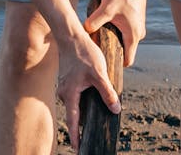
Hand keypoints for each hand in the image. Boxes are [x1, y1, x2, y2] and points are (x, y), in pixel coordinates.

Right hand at [57, 31, 121, 150]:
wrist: (72, 37)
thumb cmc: (85, 54)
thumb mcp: (99, 74)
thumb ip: (107, 93)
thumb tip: (115, 109)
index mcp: (70, 95)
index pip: (73, 121)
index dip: (76, 136)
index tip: (78, 148)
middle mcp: (65, 93)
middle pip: (74, 115)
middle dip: (81, 127)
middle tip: (87, 140)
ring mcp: (65, 87)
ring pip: (76, 104)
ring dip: (83, 113)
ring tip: (92, 124)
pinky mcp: (69, 80)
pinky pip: (76, 96)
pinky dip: (83, 101)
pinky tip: (92, 101)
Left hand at [84, 0, 148, 65]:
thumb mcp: (106, 9)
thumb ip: (94, 22)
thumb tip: (84, 31)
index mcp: (133, 35)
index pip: (127, 60)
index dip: (116, 66)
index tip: (103, 66)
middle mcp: (137, 34)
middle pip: (124, 51)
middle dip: (110, 53)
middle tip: (95, 51)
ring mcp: (136, 27)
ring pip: (123, 41)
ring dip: (112, 41)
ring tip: (98, 38)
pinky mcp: (134, 21)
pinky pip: (124, 33)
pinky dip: (115, 33)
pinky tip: (104, 27)